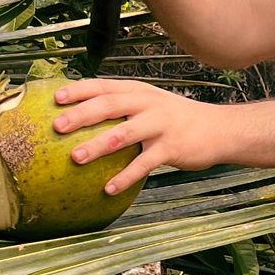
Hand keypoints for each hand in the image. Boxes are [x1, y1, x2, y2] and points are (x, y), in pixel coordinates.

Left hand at [53, 77, 230, 194]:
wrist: (220, 129)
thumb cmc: (178, 120)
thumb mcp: (152, 104)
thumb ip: (125, 106)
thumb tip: (85, 116)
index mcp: (139, 91)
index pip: (104, 86)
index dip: (79, 90)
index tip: (55, 98)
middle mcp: (148, 104)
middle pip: (110, 105)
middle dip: (82, 114)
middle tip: (57, 126)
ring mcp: (161, 125)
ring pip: (124, 133)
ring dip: (98, 145)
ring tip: (76, 157)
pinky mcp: (171, 147)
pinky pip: (144, 164)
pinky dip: (125, 177)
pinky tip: (108, 189)